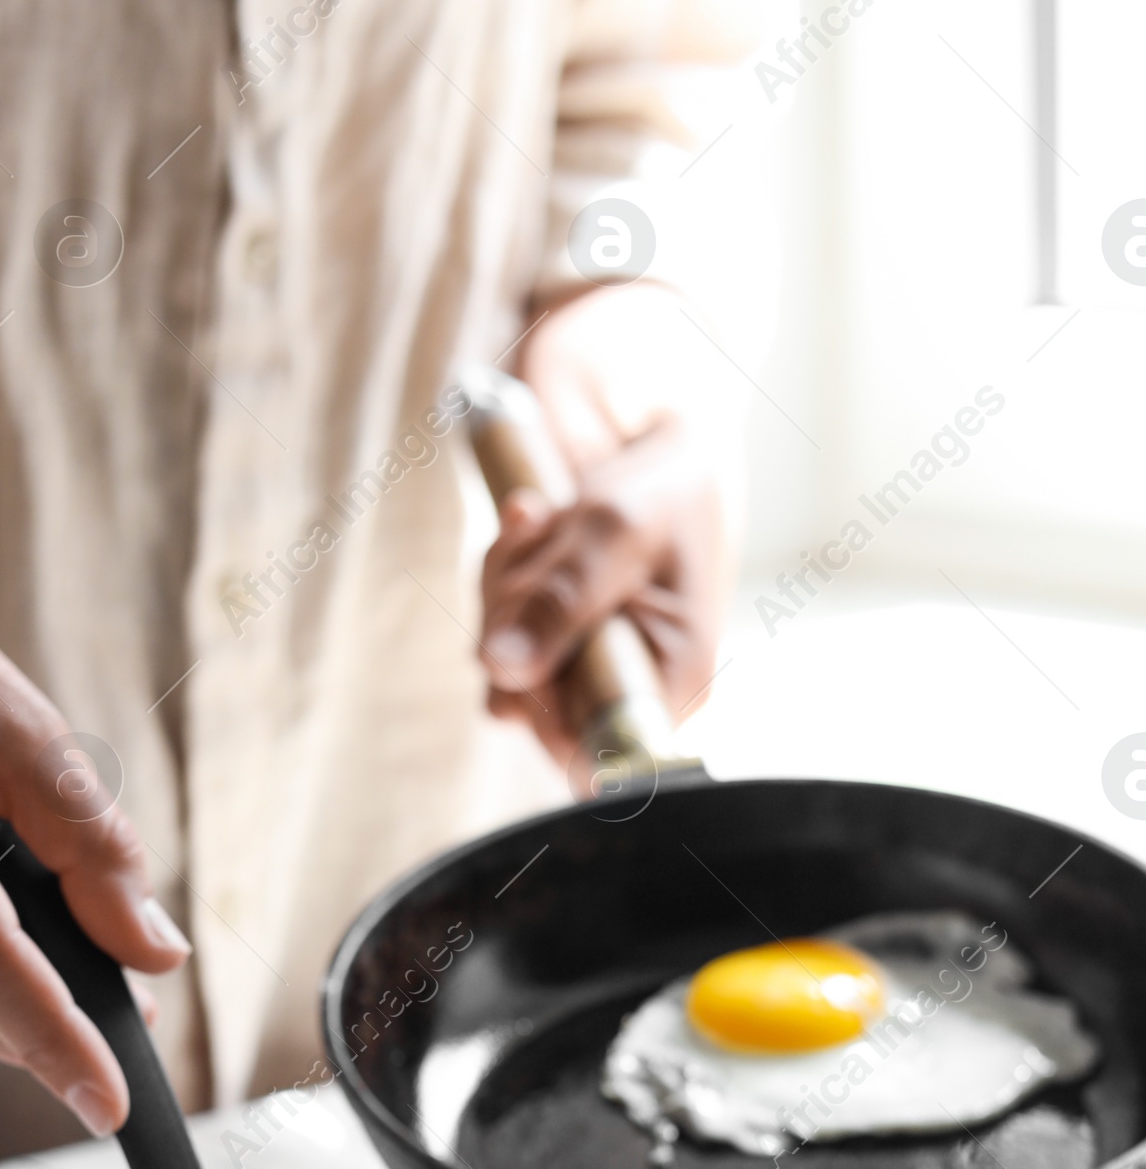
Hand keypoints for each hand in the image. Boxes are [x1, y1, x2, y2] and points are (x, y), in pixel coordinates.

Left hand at [478, 286, 731, 777]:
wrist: (650, 414)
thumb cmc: (664, 474)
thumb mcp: (617, 528)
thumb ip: (562, 601)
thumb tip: (502, 671)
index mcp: (673, 680)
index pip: (593, 754)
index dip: (545, 710)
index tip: (532, 645)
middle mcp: (627, 680)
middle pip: (535, 706)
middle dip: (518, 622)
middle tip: (542, 541)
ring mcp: (582, 654)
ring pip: (502, 662)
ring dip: (505, 583)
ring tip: (545, 517)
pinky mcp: (547, 627)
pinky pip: (493, 627)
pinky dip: (500, 570)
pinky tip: (530, 519)